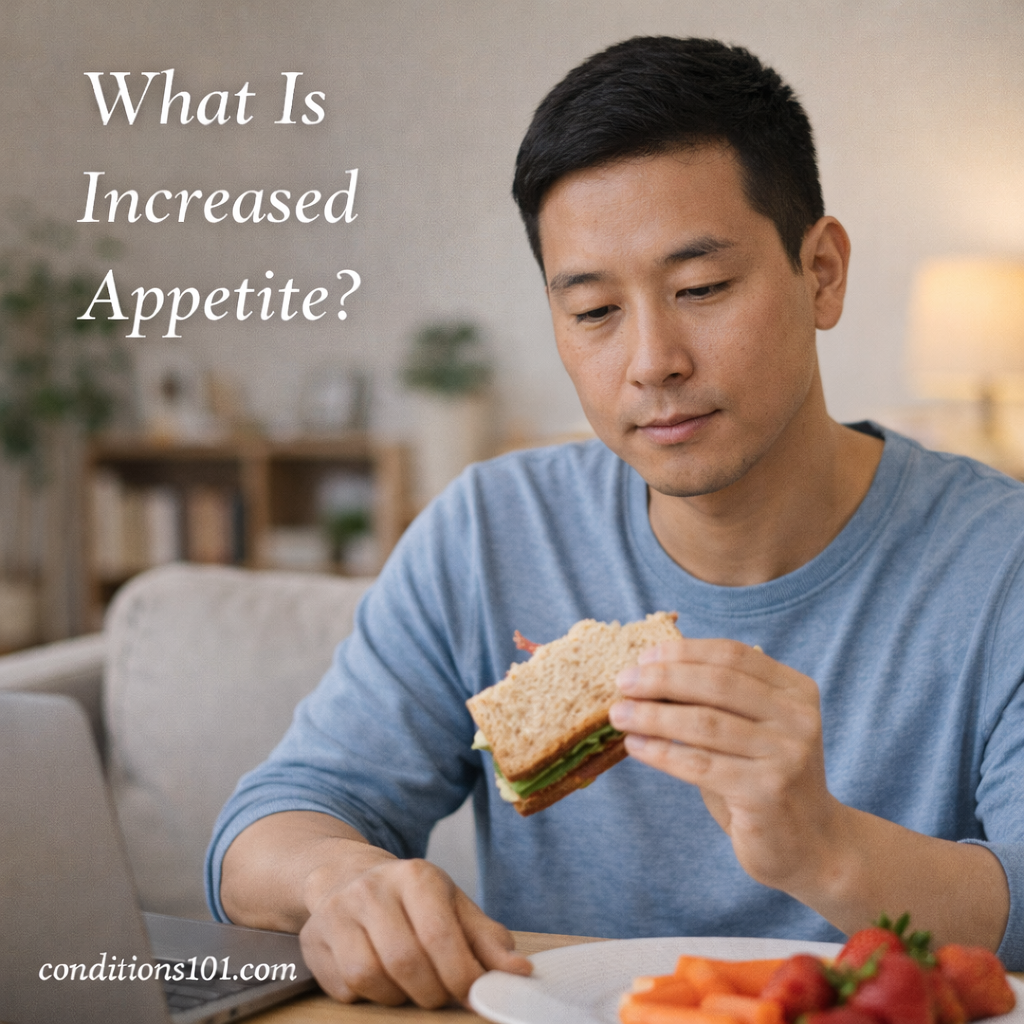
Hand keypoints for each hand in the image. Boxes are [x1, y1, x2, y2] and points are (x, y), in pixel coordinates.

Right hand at [299, 853, 531, 1007]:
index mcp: (416, 875)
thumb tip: (519, 972)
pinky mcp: (315, 940)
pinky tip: (381, 982)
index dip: (461, 976)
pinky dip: (369, 997)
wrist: (348, 877)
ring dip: (399, 997)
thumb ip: (487, 940)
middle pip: (406, 961)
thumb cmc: (412, 900)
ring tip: (411, 987)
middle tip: (443, 995)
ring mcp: (339, 913)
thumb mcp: (454, 907)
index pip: (440, 936)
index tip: (474, 995)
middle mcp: (373, 889)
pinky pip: (346, 987)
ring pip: (372, 977)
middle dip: (432, 992)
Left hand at [609, 638, 841, 894]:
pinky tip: (635, 746)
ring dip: (652, 715)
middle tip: (622, 683)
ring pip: (704, 722)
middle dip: (662, 679)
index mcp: (795, 690)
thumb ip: (716, 700)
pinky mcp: (766, 791)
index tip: (643, 658)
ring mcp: (786, 755)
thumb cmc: (763, 778)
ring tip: (619, 714)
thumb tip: (649, 673)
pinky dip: (661, 751)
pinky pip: (699, 764)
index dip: (683, 652)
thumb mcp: (751, 730)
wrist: (810, 845)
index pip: (732, 655)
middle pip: (716, 683)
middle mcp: (798, 717)